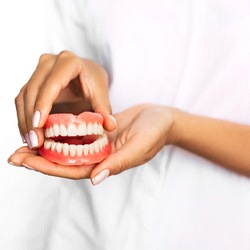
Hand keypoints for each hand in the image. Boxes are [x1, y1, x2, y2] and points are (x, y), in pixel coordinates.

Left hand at [8, 104, 173, 181]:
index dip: (48, 167)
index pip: (72, 169)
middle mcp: (98, 156)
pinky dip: (60, 132)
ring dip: (46, 145)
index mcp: (106, 164)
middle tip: (13, 154)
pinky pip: (76, 133)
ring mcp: (98, 144)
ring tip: (24, 140)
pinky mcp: (98, 131)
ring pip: (67, 147)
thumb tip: (95, 179)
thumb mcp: (139, 146)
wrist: (161, 119)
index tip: (25, 162)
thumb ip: (118, 163)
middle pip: (64, 161)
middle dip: (39, 159)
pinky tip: (47, 127)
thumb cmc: (155, 133)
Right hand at [15, 51, 115, 148]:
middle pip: (33, 90)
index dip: (43, 104)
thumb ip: (104, 109)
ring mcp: (38, 71)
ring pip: (24, 96)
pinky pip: (22, 100)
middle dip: (31, 118)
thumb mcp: (101, 93)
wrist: (86, 73)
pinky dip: (24, 118)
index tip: (39, 125)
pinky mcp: (32, 82)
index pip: (52, 83)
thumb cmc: (93, 81)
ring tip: (31, 142)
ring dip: (24, 121)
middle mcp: (49, 63)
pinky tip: (29, 134)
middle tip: (35, 142)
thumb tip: (110, 126)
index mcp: (69, 62)